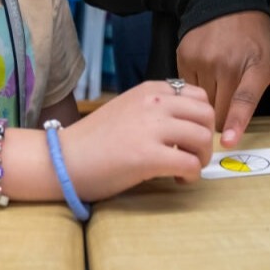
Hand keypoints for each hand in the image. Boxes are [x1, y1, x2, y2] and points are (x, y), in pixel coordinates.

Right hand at [61, 80, 215, 200]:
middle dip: (206, 138)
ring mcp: (151, 128)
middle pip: (206, 115)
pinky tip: (177, 180)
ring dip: (201, 158)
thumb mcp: (128, 109)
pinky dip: (192, 175)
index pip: (198, 96)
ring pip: (202, 138)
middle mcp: (154, 103)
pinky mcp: (148, 156)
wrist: (62, 159)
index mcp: (150, 89)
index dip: (201, 119)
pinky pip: (190, 164)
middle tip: (193, 155)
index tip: (190, 137)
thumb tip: (186, 125)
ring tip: (184, 170)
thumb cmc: (93, 140)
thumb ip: (156, 109)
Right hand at [175, 11, 269, 147]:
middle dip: (223, 118)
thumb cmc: (255, 35)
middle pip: (219, 112)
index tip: (228, 140)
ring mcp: (204, 60)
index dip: (236, 122)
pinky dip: (196, 89)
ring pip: (202, 104)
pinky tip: (206, 72)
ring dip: (209, 102)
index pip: (244, 100)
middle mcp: (228, 63)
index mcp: (256, 66)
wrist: (224, 1)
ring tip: (219, 81)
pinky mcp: (185, 57)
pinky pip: (187, 89)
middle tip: (230, 103)